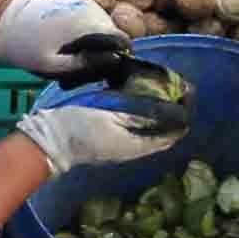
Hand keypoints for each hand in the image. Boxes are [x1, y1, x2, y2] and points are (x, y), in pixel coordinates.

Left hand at [0, 0, 129, 80]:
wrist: (7, 21)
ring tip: (68, 64)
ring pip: (104, 33)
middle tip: (76, 76)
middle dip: (101, 58)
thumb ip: (86, 65)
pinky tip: (67, 52)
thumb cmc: (27, 46)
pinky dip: (85, 40)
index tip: (101, 76)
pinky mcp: (80, 4)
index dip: (117, 60)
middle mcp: (93, 8)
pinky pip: (94, 25)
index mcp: (88, 22)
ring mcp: (87, 4)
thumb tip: (116, 61)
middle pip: (113, 38)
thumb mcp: (54, 66)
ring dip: (92, 50)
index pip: (122, 42)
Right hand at [20, 91, 185, 177]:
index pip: (172, 135)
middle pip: (164, 133)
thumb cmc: (80, 129)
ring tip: (164, 91)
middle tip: (178, 88)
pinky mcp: (112, 138)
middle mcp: (134, 149)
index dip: (184, 116)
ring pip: (151, 130)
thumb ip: (139, 115)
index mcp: (137, 146)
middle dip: (174, 113)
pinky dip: (145, 114)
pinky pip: (137, 127)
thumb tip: (169, 110)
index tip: (188, 93)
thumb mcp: (112, 118)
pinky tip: (141, 100)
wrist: (50, 140)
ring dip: (160, 113)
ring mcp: (122, 146)